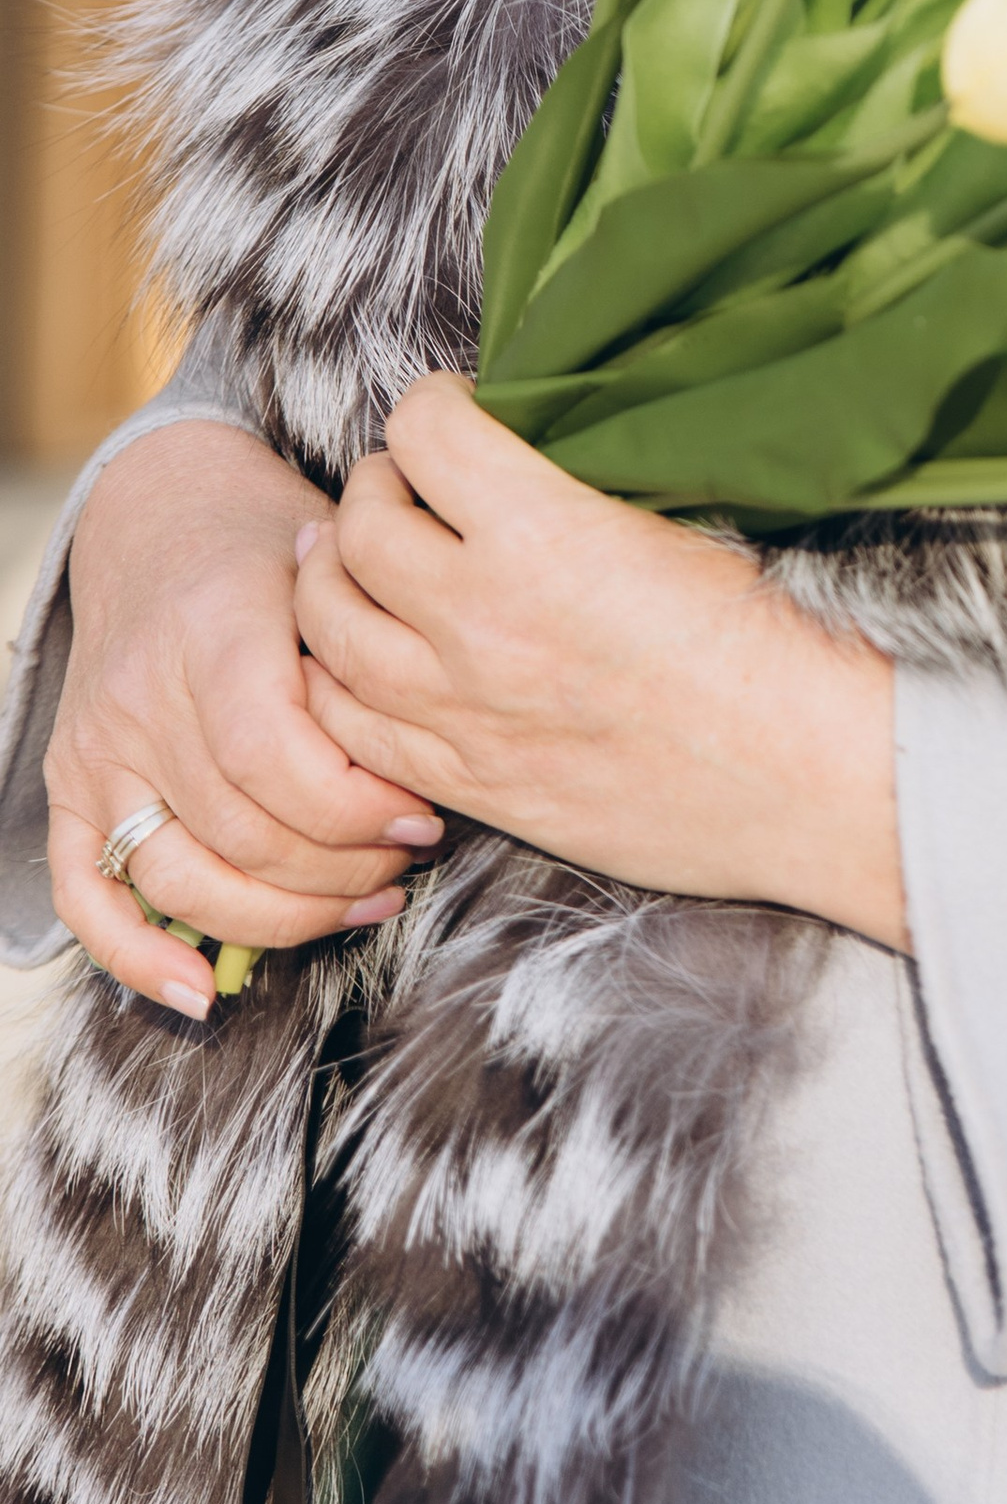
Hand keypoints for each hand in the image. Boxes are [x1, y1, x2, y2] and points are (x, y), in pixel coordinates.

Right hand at [49, 422, 438, 1021]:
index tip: (426, 817)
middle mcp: (142, 697)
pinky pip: (86, 892)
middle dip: (341, 868)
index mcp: (213, 632)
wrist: (163, 509)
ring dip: (280, 916)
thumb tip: (440, 737)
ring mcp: (97, 748)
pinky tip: (202, 993)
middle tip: (409, 861)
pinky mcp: (69, 786)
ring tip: (362, 900)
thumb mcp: (336, 556)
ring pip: (181, 877)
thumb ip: (372, 642)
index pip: (274, 760)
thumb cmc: (274, 537)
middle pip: (241, 832)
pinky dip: (135, 954)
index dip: (355, 810)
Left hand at [293, 378, 906, 949]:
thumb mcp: (686, 517)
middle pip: (358, 521)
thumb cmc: (776, 641)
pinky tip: (374, 657)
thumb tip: (534, 441)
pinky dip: (340, 677)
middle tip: (412, 483)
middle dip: (380, 485)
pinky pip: (345, 721)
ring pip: (325, 623)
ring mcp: (460, 709)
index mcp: (542, 531)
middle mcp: (479, 617)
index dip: (437, 404)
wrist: (810, 778)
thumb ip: (585, 481)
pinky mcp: (467, 780)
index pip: (424, 430)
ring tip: (366, 559)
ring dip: (337, 576)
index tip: (463, 411)